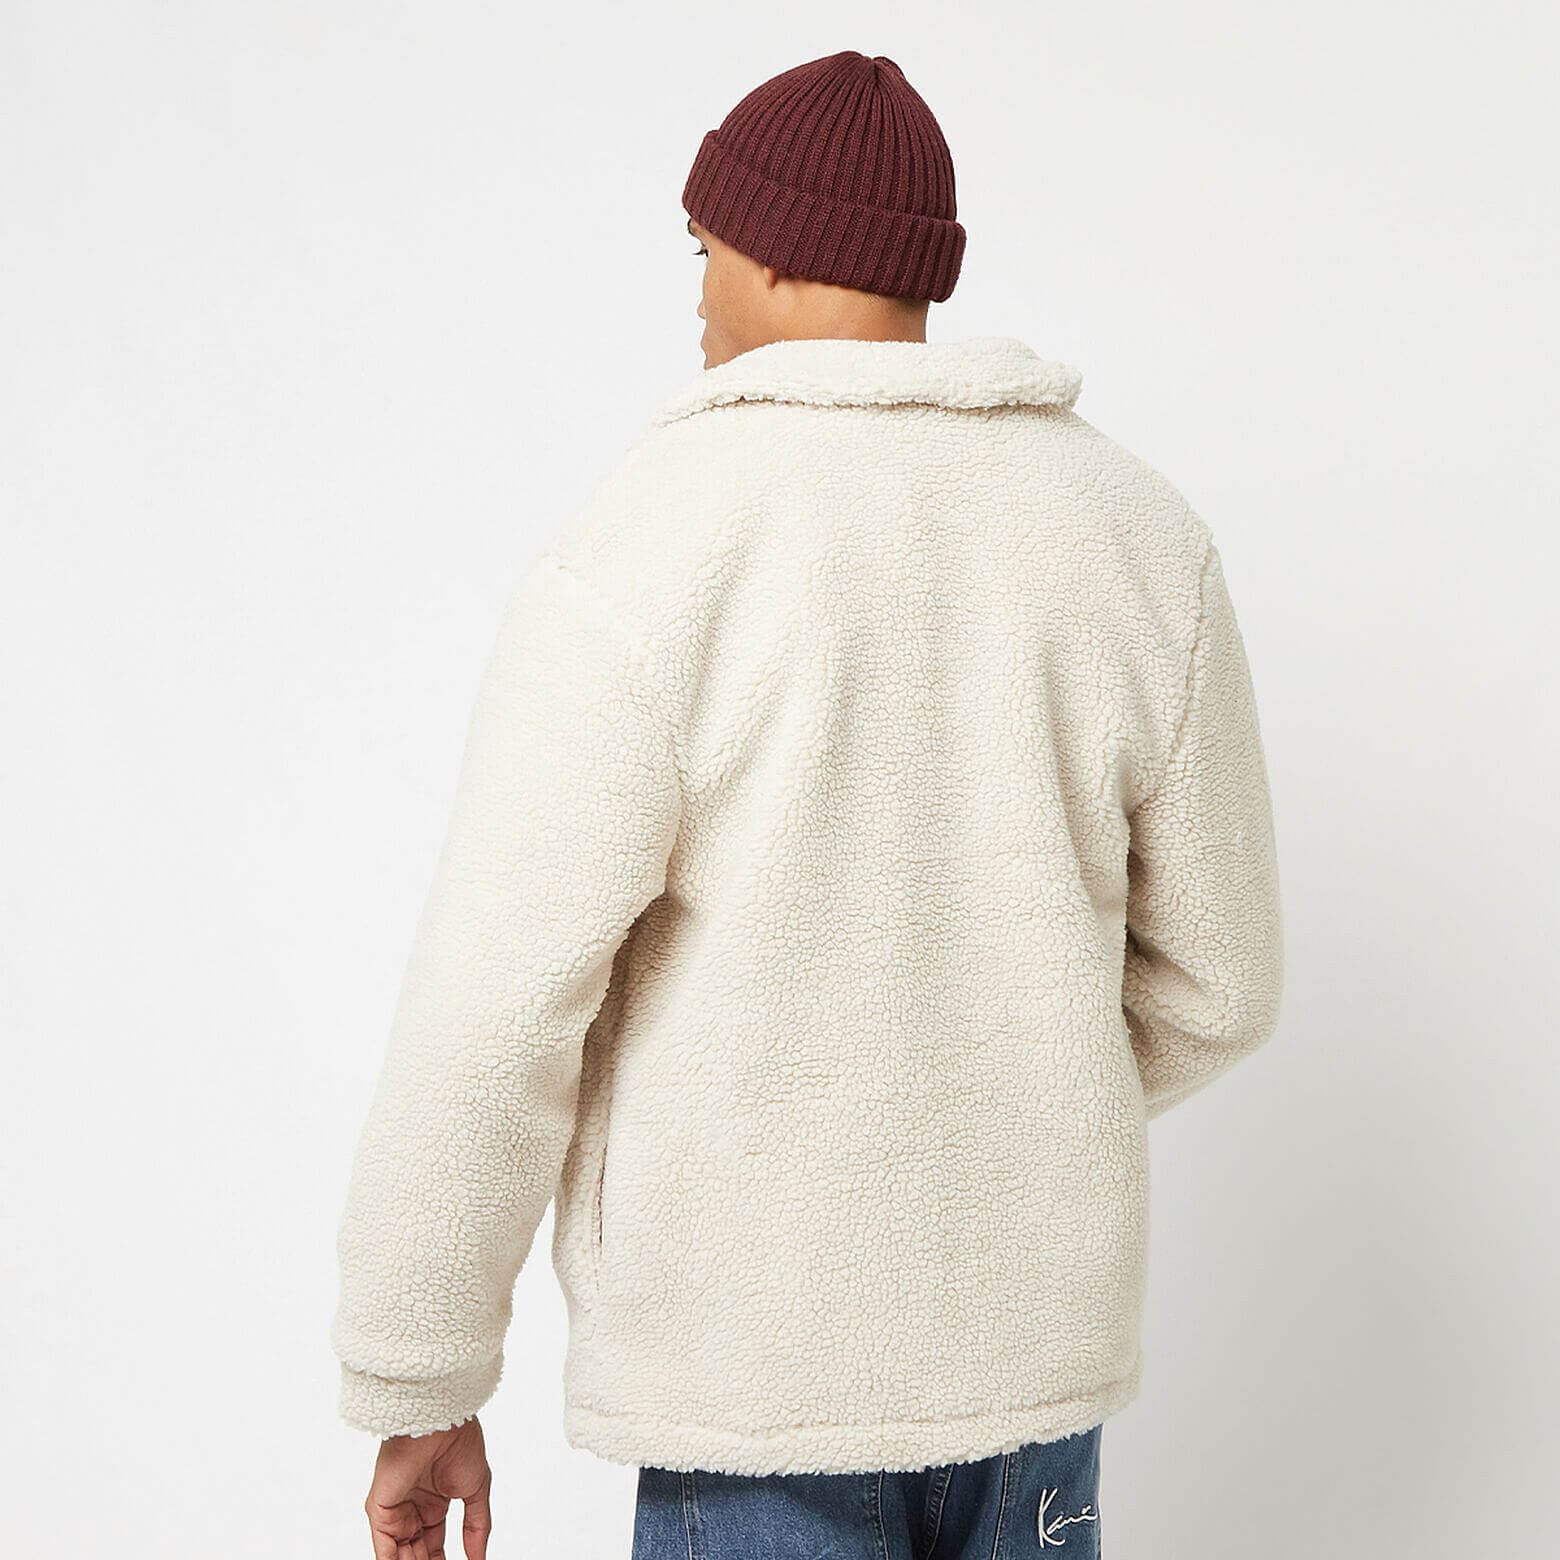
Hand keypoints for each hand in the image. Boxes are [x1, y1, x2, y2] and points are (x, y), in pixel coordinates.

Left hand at [364, 1415, 492, 1559]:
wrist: (443, 1421)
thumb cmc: (460, 1442)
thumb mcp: (476, 1490)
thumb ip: (477, 1527)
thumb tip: (480, 1559)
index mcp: (432, 1502)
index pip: (434, 1544)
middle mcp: (411, 1508)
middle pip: (416, 1553)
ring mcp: (395, 1511)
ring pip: (400, 1555)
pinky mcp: (379, 1511)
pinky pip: (384, 1550)